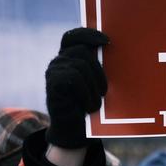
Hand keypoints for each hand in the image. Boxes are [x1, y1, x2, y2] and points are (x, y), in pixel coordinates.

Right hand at [45, 28, 108, 148]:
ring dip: (94, 86)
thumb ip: (97, 66)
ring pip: (80, 65)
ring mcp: (53, 71)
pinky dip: (87, 93)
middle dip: (98, 71)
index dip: (88, 34)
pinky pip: (74, 78)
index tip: (107, 41)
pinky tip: (90, 106)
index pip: (72, 36)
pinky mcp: (52, 83)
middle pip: (82, 51)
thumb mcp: (95, 83)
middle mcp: (58, 61)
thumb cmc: (88, 106)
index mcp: (68, 58)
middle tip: (105, 92)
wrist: (74, 131)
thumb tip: (113, 49)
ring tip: (96, 103)